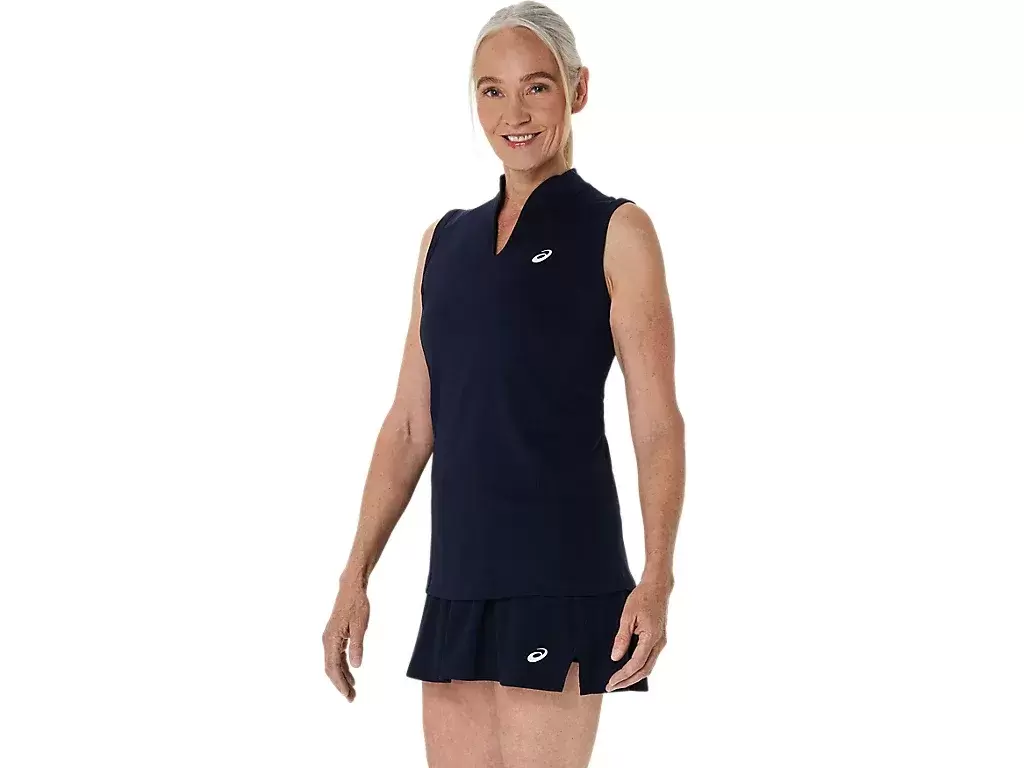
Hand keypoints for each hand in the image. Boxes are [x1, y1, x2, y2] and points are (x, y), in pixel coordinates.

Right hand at [323, 574, 369, 701]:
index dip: (340, 683)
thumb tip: (356, 666)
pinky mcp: (335, 636)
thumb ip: (357, 646)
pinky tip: (351, 674)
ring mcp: (330, 638)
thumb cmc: (357, 605)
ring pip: (333, 663)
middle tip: (351, 698)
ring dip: (342, 677)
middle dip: (340, 685)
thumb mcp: (360, 626)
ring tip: (352, 690)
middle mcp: (327, 640)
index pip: (333, 667)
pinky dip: (343, 667)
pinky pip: (336, 656)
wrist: (351, 589)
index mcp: (331, 639)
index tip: (348, 695)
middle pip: (331, 668)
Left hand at [606, 578, 669, 690]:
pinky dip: (638, 667)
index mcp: (652, 638)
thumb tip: (615, 658)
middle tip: (612, 687)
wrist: (657, 587)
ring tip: (618, 681)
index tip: (611, 682)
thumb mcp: (627, 616)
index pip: (636, 664)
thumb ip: (622, 638)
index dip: (623, 675)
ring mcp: (661, 642)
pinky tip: (627, 668)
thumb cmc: (641, 598)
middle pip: (644, 670)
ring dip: (634, 676)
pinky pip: (649, 659)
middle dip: (627, 681)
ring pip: (648, 667)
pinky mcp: (659, 640)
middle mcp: (659, 643)